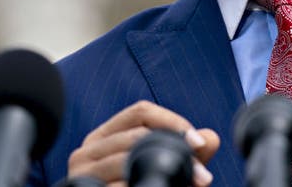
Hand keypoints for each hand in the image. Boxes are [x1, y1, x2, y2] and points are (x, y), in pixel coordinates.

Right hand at [67, 100, 219, 186]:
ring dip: (160, 171)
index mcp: (105, 137)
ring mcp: (80, 173)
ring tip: (189, 184)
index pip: (140, 112)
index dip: (172, 122)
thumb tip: (211, 138)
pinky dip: (137, 186)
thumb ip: (188, 155)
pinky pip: (115, 186)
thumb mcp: (165, 172)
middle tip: (203, 176)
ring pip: (126, 160)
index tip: (198, 142)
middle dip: (173, 151)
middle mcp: (86, 150)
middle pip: (136, 135)